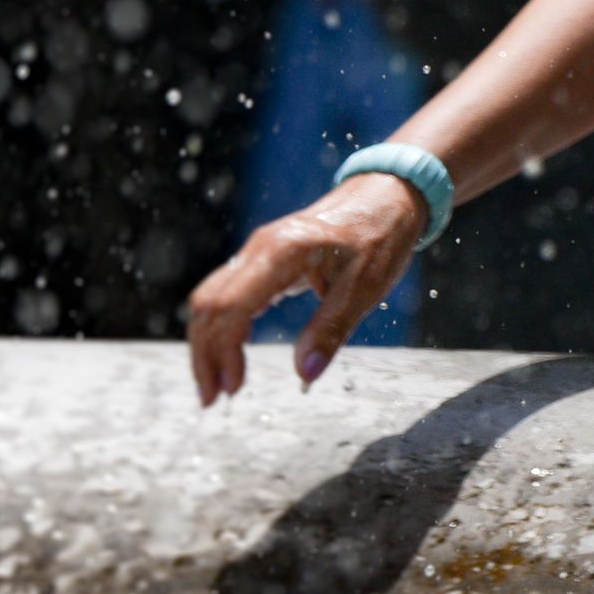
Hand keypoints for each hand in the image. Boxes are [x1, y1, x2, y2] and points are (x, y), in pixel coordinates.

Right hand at [184, 174, 424, 406]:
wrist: (389, 194)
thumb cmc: (381, 235)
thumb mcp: (364, 287)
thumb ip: (331, 330)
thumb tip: (304, 375)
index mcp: (281, 252)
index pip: (230, 307)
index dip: (223, 352)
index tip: (231, 389)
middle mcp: (260, 248)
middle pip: (208, 304)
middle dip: (203, 354)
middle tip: (213, 398)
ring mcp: (259, 251)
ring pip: (212, 297)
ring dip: (207, 341)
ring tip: (218, 382)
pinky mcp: (266, 258)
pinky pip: (229, 291)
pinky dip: (222, 324)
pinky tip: (231, 351)